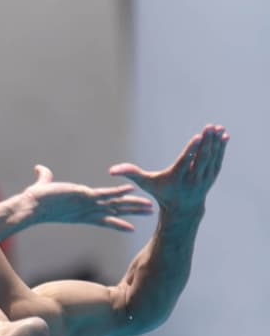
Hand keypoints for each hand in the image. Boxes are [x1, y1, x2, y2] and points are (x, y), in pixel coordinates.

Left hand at [23, 165, 154, 231]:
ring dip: (133, 204)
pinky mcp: (84, 197)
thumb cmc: (34, 201)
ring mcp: (87, 205)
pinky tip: (133, 190)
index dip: (118, 223)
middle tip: (151, 212)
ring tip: (150, 206)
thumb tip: (38, 168)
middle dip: (133, 212)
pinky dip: (119, 192)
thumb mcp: (42, 187)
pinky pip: (106, 195)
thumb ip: (44, 177)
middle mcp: (87, 212)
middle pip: (116, 213)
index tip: (131, 227)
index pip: (104, 219)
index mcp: (81, 214)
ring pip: (116, 205)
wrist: (30, 207)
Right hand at [109, 124, 228, 214]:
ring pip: (211, 158)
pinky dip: (221, 148)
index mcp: (177, 179)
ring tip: (217, 128)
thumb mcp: (145, 184)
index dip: (192, 149)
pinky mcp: (212, 177)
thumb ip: (131, 174)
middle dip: (207, 142)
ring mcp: (204, 179)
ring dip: (215, 142)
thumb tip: (112, 170)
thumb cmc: (161, 192)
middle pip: (202, 158)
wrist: (182, 208)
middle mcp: (193, 180)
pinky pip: (217, 160)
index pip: (186, 162)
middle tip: (209, 127)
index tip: (198, 137)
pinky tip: (224, 136)